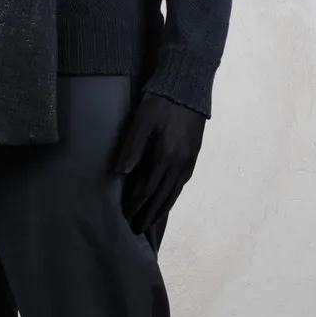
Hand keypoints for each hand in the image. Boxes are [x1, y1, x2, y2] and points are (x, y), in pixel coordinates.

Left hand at [113, 90, 205, 234]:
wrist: (188, 87)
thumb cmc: (160, 101)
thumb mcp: (142, 121)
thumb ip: (131, 147)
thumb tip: (120, 173)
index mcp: (165, 156)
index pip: (148, 189)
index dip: (137, 204)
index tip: (126, 215)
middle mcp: (180, 163)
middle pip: (163, 196)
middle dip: (150, 214)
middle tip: (138, 229)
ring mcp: (189, 160)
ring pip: (175, 192)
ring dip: (162, 209)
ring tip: (152, 222)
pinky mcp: (194, 155)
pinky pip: (182, 183)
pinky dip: (173, 196)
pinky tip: (168, 199)